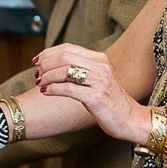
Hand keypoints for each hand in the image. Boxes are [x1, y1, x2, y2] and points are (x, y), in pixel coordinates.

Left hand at [32, 43, 152, 143]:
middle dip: (45, 64)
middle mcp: (101, 67)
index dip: (49, 53)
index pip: (69, 48)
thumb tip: (55, 65)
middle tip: (36, 73)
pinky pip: (68, 88)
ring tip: (39, 83)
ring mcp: (100, 81)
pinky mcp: (96, 97)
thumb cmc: (110, 102)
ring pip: (65, 70)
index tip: (37, 61)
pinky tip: (45, 92)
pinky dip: (53, 89)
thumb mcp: (97, 80)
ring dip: (47, 76)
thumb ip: (82, 70)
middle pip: (65, 56)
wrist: (130, 119)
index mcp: (100, 59)